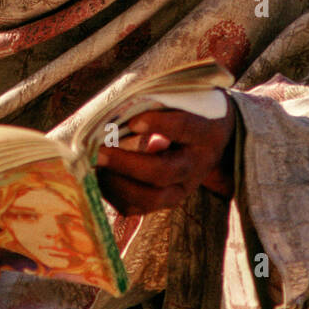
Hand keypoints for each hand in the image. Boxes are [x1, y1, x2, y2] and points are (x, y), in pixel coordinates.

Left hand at [95, 98, 236, 215]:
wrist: (214, 140)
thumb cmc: (189, 110)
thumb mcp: (183, 100)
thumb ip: (157, 102)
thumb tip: (116, 110)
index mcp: (204, 132)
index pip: (184, 127)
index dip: (159, 125)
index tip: (133, 121)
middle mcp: (197, 165)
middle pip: (162, 171)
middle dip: (125, 163)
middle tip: (98, 151)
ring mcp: (183, 189)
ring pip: (149, 198)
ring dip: (116, 183)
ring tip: (94, 165)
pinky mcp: (166, 202)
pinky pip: (137, 208)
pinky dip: (114, 195)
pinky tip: (100, 177)